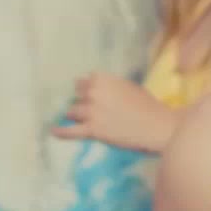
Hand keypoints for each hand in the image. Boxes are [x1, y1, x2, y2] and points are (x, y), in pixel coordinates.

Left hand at [51, 72, 175, 152]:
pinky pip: (70, 131)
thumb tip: (93, 86)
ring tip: (79, 119)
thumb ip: (108, 85)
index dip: (87, 89)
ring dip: (76, 115)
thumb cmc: (147, 106)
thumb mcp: (127, 86)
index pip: (83, 81)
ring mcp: (91, 111)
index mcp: (102, 79)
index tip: (88, 95)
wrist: (156, 126)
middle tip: (91, 109)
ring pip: (72, 112)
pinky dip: (60, 132)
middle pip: (77, 96)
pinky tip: (53, 131)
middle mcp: (93, 92)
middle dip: (82, 102)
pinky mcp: (92, 130)